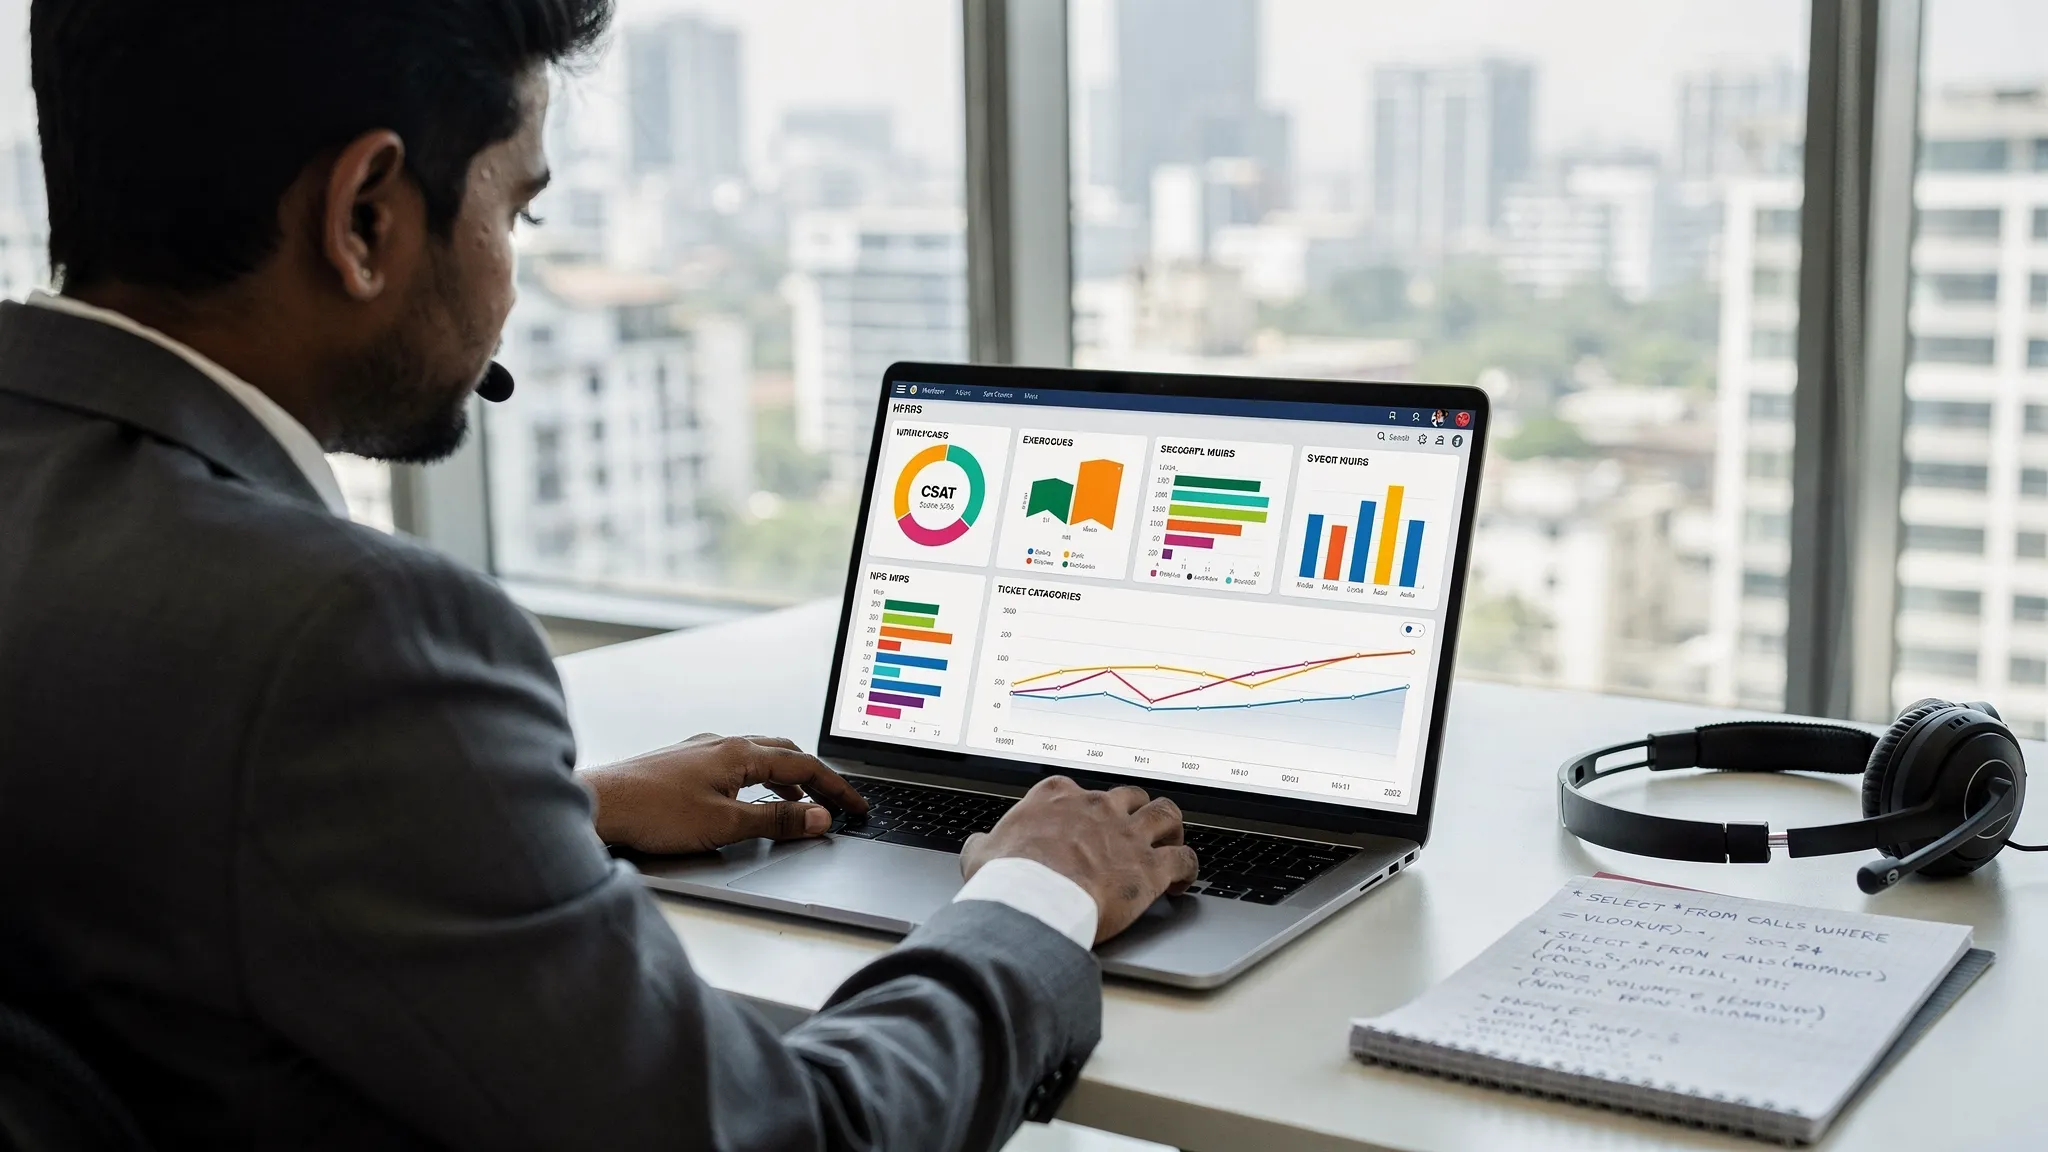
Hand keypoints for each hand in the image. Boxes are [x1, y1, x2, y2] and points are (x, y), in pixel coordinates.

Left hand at [579, 734, 867, 854]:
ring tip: (800, 805)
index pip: (804, 767)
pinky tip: (749, 799)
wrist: (599, 804)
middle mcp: (723, 743)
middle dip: (816, 779)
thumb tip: (818, 817)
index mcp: (740, 753)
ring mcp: (702, 750)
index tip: (856, 807)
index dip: (835, 789)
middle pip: (786, 755)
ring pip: (759, 758)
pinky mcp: (684, 762)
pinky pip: (736, 764)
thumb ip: (776, 821)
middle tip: (836, 802)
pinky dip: (758, 780)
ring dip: (786, 779)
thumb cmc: (653, 812)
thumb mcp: (725, 824)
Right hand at [961, 777, 1196, 943]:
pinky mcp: (1149, 867)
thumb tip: (977, 846)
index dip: (1083, 807)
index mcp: (1056, 797)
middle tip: (1134, 830)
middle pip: (1130, 796)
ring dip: (1170, 829)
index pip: (1077, 789)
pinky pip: (1184, 860)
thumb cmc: (1008, 878)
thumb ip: (983, 845)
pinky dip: (1187, 869)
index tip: (1083, 821)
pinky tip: (1182, 881)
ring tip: (1169, 843)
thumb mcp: (981, 854)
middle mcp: (1097, 807)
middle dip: (1135, 811)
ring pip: (1165, 815)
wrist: (1033, 900)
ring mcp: (1126, 834)